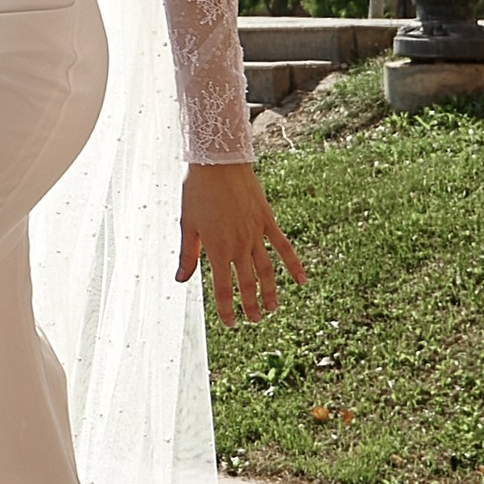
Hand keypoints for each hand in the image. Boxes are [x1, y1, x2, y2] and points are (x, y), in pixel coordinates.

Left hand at [178, 161, 306, 325]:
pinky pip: (284, 247)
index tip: (230, 323)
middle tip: (254, 321)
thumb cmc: (197, 190)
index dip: (226, 308)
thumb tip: (181, 280)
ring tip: (272, 309)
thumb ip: (187, 255)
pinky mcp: (267, 220)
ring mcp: (256, 233)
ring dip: (270, 292)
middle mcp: (239, 244)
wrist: (218, 160)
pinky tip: (302, 281)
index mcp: (216, 248)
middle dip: (250, 305)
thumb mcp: (187, 223)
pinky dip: (293, 265)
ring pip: (266, 270)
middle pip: (247, 283)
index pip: (222, 288)